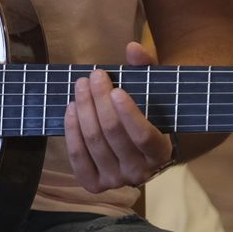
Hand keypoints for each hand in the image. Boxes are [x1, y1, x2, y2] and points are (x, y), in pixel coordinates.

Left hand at [64, 41, 174, 193]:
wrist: (138, 145)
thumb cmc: (148, 111)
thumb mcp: (154, 89)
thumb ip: (147, 68)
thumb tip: (133, 48)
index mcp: (161, 153)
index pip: (143, 136)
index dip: (128, 114)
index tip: (116, 89)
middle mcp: (140, 173)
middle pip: (113, 134)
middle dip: (99, 101)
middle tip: (93, 76)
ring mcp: (116, 180)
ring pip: (94, 142)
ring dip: (84, 110)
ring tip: (80, 86)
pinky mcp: (95, 183)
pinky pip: (78, 157)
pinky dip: (72, 131)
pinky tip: (71, 109)